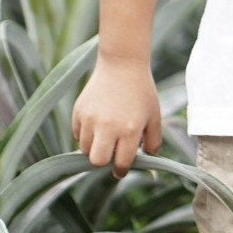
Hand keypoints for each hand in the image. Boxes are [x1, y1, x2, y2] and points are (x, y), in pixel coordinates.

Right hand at [72, 55, 161, 178]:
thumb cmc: (142, 91)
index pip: (120, 164)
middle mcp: (108, 126)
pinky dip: (84, 134)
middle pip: (97, 161)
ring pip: (85, 149)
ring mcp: (91, 117)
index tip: (120, 169)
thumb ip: (154, 142)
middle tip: (110, 153)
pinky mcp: (79, 109)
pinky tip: (96, 123)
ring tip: (104, 135)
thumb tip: (147, 159)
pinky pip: (77, 133)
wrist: (122, 63)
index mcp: (129, 130)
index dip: (121, 170)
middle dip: (104, 162)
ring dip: (94, 147)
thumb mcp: (155, 116)